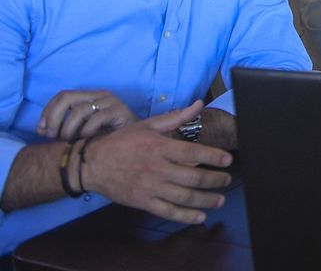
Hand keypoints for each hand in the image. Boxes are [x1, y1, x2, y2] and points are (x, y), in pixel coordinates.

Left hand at [38, 90, 136, 139]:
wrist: (137, 144)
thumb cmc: (108, 138)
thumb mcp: (82, 131)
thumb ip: (63, 128)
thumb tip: (41, 130)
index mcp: (91, 97)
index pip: (62, 95)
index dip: (48, 111)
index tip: (42, 131)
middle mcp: (100, 95)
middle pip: (67, 97)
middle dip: (54, 118)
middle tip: (52, 136)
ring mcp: (111, 102)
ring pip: (79, 110)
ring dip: (68, 128)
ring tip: (70, 141)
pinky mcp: (120, 111)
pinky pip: (96, 118)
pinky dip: (86, 131)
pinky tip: (86, 139)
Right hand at [81, 100, 233, 224]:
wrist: (91, 164)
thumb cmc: (121, 142)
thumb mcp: (148, 125)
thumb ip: (176, 117)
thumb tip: (198, 104)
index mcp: (159, 147)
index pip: (192, 153)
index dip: (213, 157)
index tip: (228, 160)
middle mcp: (157, 168)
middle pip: (192, 177)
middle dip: (214, 180)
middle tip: (227, 180)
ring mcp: (150, 187)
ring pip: (183, 197)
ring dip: (205, 200)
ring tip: (219, 199)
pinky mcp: (142, 202)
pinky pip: (167, 211)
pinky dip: (185, 216)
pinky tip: (199, 216)